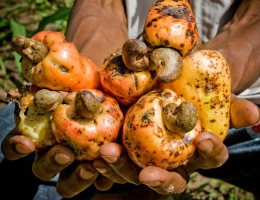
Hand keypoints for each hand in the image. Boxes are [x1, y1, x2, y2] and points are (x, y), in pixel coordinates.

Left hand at [1, 94, 258, 196]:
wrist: (153, 80)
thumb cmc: (183, 88)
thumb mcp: (205, 92)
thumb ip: (228, 105)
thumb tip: (259, 116)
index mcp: (190, 150)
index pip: (207, 159)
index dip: (208, 153)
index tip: (205, 140)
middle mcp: (166, 160)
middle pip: (166, 178)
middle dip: (158, 177)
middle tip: (145, 170)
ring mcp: (137, 158)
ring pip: (130, 175)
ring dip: (118, 169)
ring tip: (105, 154)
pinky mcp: (112, 151)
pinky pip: (104, 163)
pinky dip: (93, 161)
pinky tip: (83, 153)